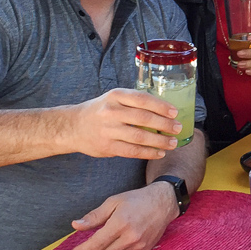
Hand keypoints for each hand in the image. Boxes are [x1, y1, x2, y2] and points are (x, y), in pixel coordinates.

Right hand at [65, 89, 179, 159]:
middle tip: (178, 129)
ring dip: (160, 141)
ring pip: (140, 137)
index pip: (142, 99)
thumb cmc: (101, 111)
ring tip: (172, 143)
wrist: (73, 127)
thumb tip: (165, 110)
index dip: (161, 106)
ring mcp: (108, 130)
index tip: (175, 113)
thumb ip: (135, 102)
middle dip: (164, 125)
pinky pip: (132, 151)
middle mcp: (111, 112)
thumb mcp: (114, 99)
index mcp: (115, 96)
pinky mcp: (107, 146)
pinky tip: (159, 153)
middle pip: (144, 119)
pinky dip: (148, 153)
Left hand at [68, 182, 177, 249]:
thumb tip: (75, 226)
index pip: (96, 244)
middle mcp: (130, 237)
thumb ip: (94, 216)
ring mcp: (139, 245)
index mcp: (120, 223)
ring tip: (98, 245)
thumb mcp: (113, 202)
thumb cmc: (137, 199)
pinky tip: (117, 242)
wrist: (163, 202)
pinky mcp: (145, 249)